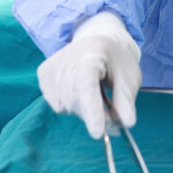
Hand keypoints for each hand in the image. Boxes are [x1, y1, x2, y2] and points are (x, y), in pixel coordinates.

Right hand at [37, 11, 140, 139]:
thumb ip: (126, 100)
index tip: (98, 133)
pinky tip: (80, 88)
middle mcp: (67, 57)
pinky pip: (58, 105)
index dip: (92, 110)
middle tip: (110, 110)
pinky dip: (72, 105)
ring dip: (84, 110)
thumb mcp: (130, 77)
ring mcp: (52, 66)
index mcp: (92, 52)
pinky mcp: (43, 74)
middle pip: (77, 100)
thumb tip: (126, 123)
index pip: (87, 85)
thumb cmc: (117, 60)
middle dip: (95, 114)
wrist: (99, 39)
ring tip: (94, 90)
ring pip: (66, 106)